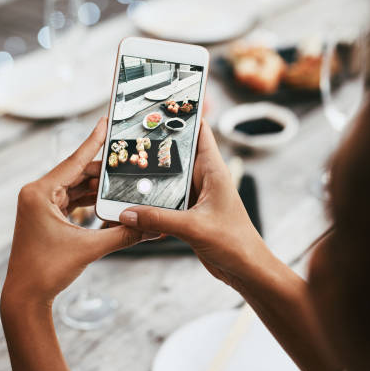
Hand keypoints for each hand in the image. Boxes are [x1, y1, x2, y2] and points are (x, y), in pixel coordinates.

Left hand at [3, 117, 152, 305]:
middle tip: (128, 161)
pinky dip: (89, 200)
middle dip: (103, 170)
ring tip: (122, 180)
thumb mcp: (89, 248)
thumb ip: (122, 235)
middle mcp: (36, 194)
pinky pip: (71, 200)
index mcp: (39, 193)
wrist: (25, 296)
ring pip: (75, 187)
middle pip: (77, 173)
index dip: (93, 142)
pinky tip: (107, 199)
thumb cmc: (46, 271)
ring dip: (97, 187)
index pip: (74, 161)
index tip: (106, 122)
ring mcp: (39, 205)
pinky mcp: (45, 216)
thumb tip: (152, 228)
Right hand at [118, 120, 279, 293]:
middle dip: (155, 146)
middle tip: (128, 136)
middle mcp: (205, 179)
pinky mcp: (189, 213)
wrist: (245, 269)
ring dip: (150, 178)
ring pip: (168, 180)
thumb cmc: (235, 243)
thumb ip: (159, 218)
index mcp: (213, 170)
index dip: (184, 114)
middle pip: (177, 154)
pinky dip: (151, 202)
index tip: (162, 101)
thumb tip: (126, 213)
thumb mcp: (194, 228)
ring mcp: (196, 196)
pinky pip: (166, 201)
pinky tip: (133, 204)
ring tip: (123, 169)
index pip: (200, 131)